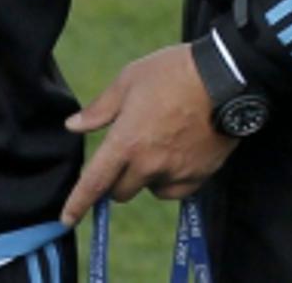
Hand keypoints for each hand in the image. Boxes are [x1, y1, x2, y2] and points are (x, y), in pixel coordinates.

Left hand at [59, 45, 237, 226]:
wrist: (225, 77)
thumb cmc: (172, 72)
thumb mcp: (128, 80)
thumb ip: (100, 109)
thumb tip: (73, 126)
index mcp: (125, 142)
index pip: (94, 182)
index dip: (78, 203)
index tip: (66, 220)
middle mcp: (148, 164)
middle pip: (121, 192)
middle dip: (117, 179)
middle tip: (126, 154)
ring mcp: (175, 172)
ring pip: (151, 190)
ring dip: (147, 178)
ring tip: (159, 145)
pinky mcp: (199, 175)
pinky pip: (176, 189)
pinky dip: (171, 179)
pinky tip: (177, 156)